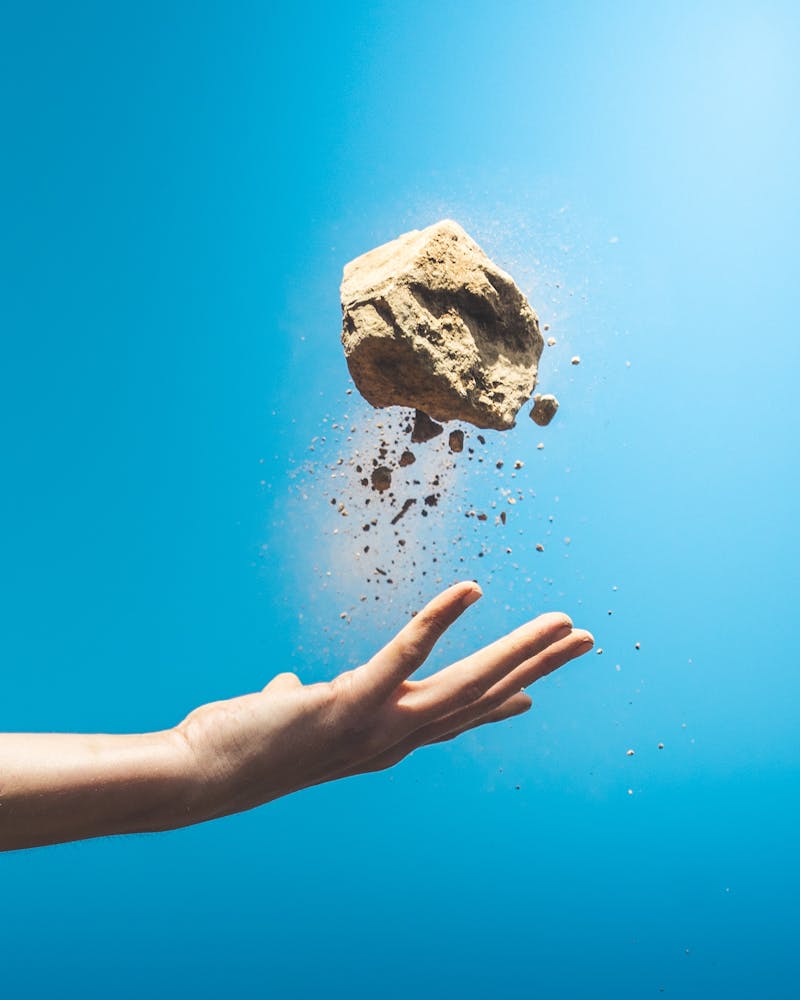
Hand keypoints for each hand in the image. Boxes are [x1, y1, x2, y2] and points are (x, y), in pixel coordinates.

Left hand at [177, 582, 593, 823]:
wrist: (196, 778)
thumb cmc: (240, 746)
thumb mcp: (285, 719)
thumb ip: (301, 698)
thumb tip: (290, 684)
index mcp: (382, 739)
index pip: (454, 719)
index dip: (499, 704)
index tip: (533, 694)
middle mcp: (393, 740)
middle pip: (481, 698)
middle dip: (535, 667)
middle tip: (581, 640)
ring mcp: (376, 727)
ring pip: (466, 683)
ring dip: (519, 650)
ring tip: (561, 622)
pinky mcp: (349, 704)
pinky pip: (404, 655)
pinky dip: (440, 619)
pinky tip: (471, 588)